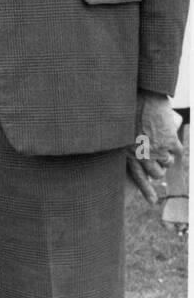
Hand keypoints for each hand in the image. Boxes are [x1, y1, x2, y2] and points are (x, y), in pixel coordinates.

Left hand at [126, 91, 184, 205]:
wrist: (143, 95)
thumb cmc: (128, 110)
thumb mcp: (119, 131)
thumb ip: (125, 146)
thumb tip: (138, 161)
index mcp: (126, 152)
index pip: (137, 177)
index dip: (146, 191)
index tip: (153, 202)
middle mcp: (141, 155)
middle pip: (157, 174)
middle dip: (159, 169)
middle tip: (157, 159)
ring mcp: (157, 149)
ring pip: (168, 164)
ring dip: (167, 157)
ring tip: (160, 144)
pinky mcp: (169, 142)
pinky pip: (177, 153)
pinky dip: (175, 148)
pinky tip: (169, 139)